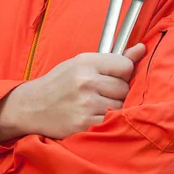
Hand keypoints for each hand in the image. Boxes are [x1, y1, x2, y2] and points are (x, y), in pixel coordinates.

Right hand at [0, 43, 146, 140]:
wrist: (31, 107)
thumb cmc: (58, 84)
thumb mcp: (80, 63)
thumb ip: (112, 59)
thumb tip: (142, 49)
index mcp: (85, 63)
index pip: (125, 66)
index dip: (124, 73)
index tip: (115, 77)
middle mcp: (86, 82)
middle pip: (125, 88)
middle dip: (118, 92)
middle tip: (102, 94)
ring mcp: (85, 104)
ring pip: (120, 107)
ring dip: (114, 109)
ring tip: (97, 106)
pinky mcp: (84, 123)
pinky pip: (110, 122)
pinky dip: (106, 122)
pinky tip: (94, 117)